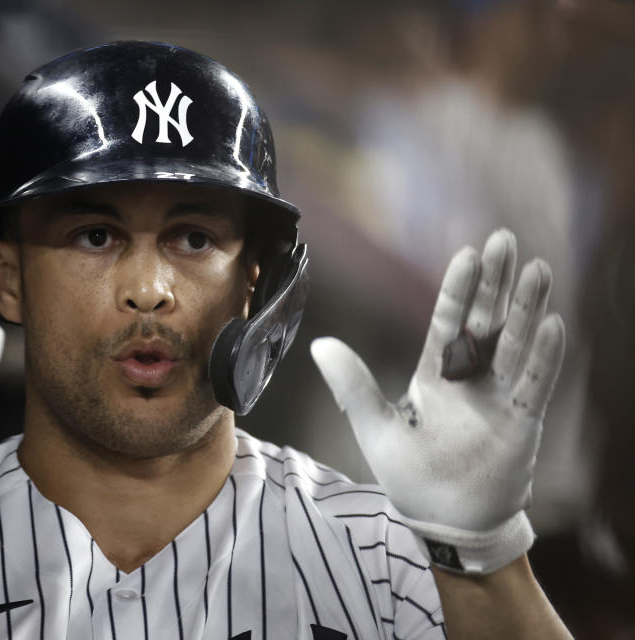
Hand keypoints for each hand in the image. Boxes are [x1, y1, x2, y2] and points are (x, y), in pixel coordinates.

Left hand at [310, 229, 564, 573]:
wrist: (443, 521)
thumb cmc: (409, 476)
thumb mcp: (375, 427)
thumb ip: (352, 386)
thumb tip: (319, 344)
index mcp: (434, 376)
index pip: (448, 322)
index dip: (458, 290)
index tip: (467, 253)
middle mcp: (470, 379)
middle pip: (486, 321)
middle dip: (495, 282)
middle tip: (505, 240)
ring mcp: (498, 398)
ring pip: (515, 344)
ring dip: (525, 307)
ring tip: (537, 268)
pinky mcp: (521, 422)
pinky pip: (534, 383)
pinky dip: (543, 356)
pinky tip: (552, 323)